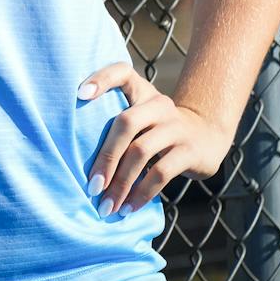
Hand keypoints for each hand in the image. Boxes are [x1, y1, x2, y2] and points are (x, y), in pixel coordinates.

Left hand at [80, 62, 235, 216]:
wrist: (207, 136)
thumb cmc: (157, 129)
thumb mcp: (141, 115)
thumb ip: (115, 122)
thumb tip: (72, 155)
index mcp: (142, 92)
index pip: (122, 72)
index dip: (101, 79)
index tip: (79, 94)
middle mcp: (159, 105)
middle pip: (125, 123)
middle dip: (105, 158)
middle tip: (91, 187)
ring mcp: (176, 127)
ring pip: (141, 152)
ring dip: (121, 183)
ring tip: (106, 206)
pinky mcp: (189, 151)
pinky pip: (161, 173)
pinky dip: (141, 193)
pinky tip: (128, 208)